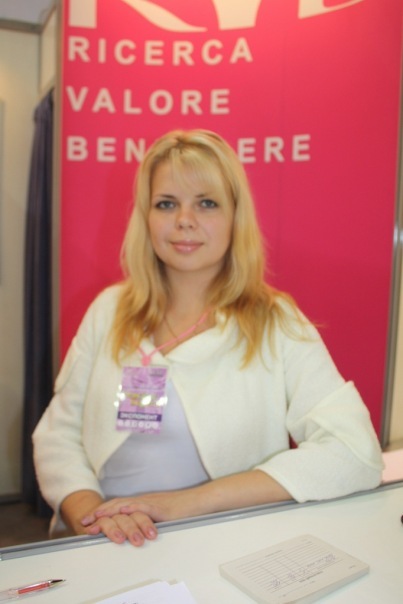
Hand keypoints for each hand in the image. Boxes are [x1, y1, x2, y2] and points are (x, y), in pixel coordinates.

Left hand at [80, 490, 196, 545]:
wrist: (198, 503)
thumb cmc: (182, 511)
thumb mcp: (161, 518)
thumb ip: (147, 522)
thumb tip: (136, 532)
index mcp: (143, 504)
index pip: (118, 507)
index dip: (102, 513)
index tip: (88, 520)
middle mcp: (144, 501)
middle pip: (117, 505)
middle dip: (99, 514)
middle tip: (84, 522)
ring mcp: (151, 503)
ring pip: (126, 505)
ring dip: (109, 512)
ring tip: (96, 517)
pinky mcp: (160, 508)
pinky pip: (142, 507)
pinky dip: (130, 509)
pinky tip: (121, 512)